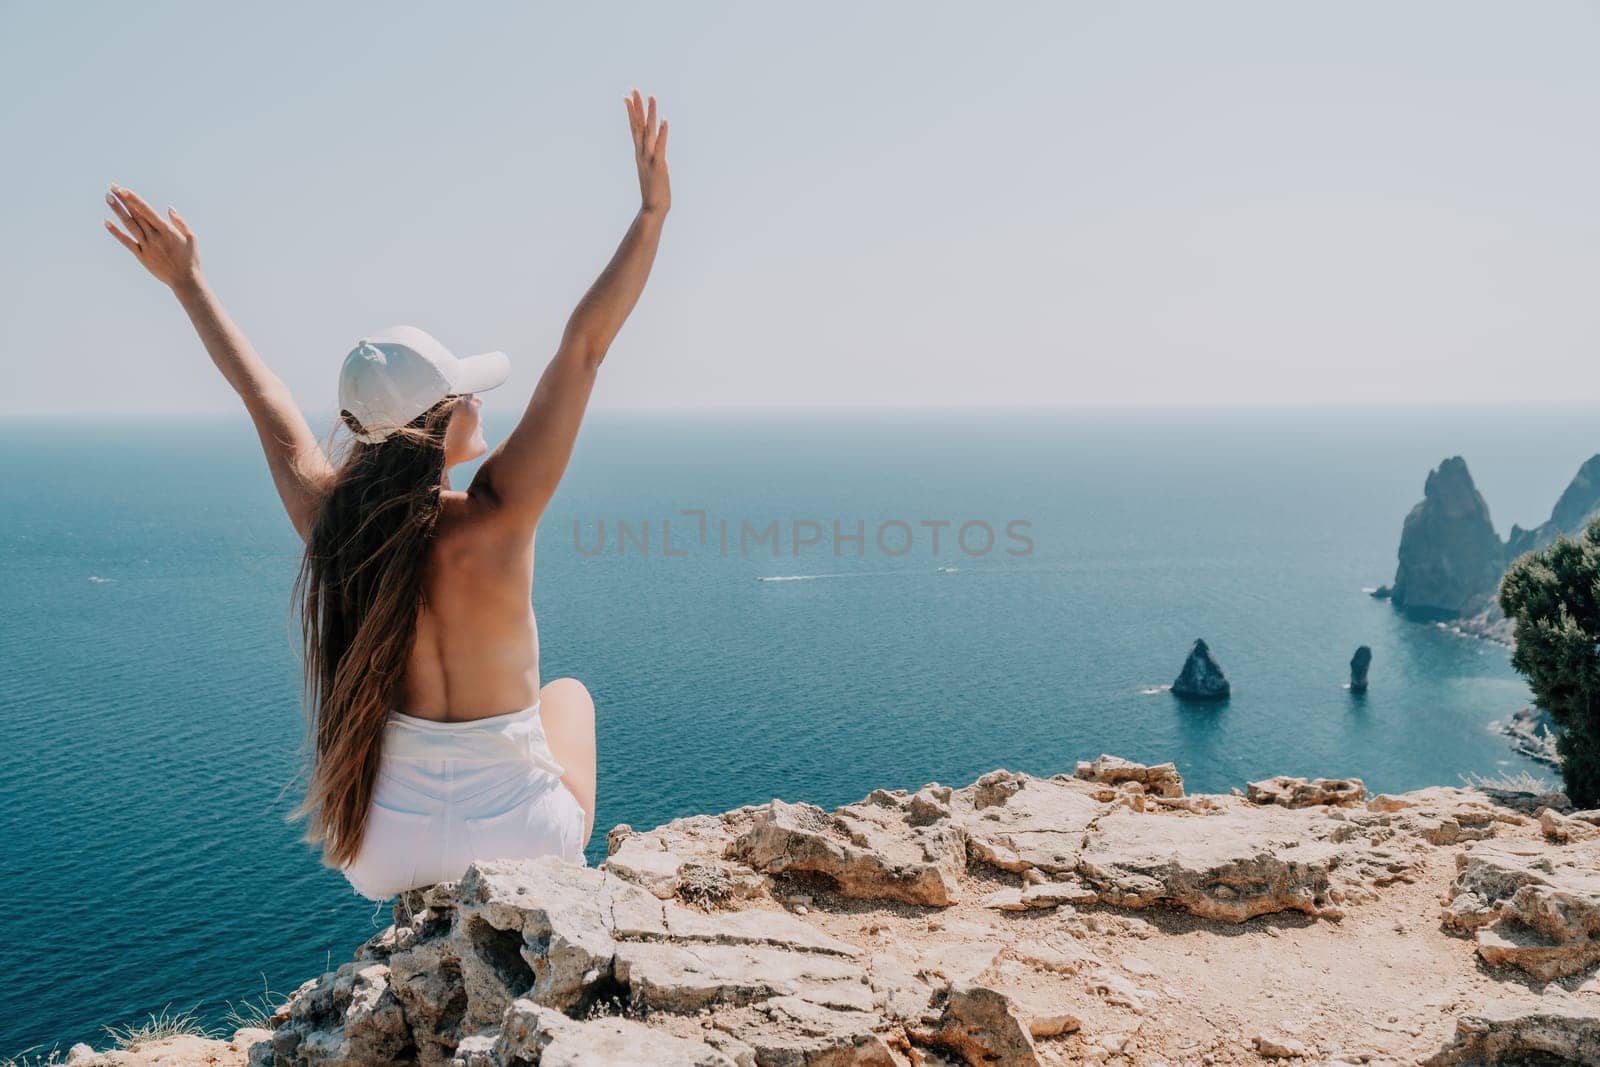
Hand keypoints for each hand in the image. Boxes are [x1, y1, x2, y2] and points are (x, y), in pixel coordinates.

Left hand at [104, 185, 200, 289]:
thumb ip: (180, 222)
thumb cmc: (190, 259)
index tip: (123, 189)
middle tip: (112, 187)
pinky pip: (126, 242)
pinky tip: (107, 222)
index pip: (146, 211)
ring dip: (118, 211)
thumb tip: (169, 209)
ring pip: (129, 225)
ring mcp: (146, 246)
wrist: (185, 280)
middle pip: (135, 214)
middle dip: (123, 200)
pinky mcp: (141, 256)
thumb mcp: (192, 238)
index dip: (133, 199)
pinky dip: (116, 232)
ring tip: (108, 198)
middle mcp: (154, 237)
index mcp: (166, 230)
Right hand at [623, 89, 669, 214]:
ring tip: (652, 97)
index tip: (628, 97)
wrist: (653, 209)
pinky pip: (660, 146)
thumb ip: (652, 161)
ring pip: (648, 132)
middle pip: (638, 126)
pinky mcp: (659, 165)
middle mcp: (642, 153)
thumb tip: (655, 156)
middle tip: (633, 89)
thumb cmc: (654, 192)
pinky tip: (664, 120)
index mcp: (640, 153)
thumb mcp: (652, 171)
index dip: (632, 112)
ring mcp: (649, 159)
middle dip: (637, 107)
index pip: (634, 128)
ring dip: (650, 114)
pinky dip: (662, 133)